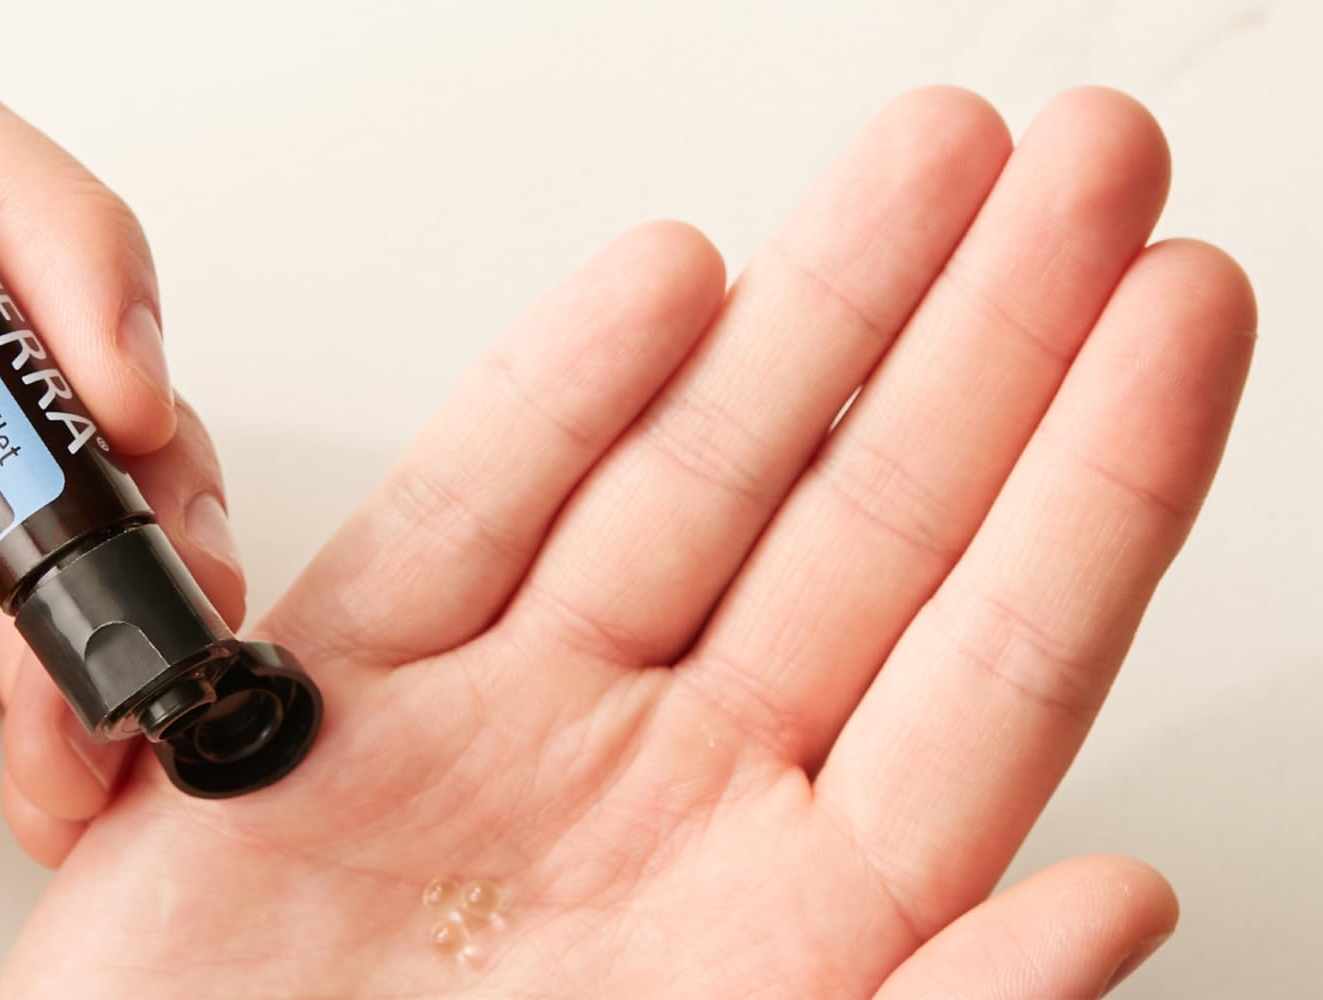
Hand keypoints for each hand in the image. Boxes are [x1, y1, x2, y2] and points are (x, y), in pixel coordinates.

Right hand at [0, 88, 1252, 997]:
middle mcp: (665, 799)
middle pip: (865, 528)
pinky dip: (554, 399)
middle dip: (981, 333)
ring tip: (921, 173)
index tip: (1181, 310)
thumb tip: (1110, 907)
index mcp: (793, 918)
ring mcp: (506, 734)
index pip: (992, 661)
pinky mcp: (336, 705)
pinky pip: (461, 520)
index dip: (1101, 477)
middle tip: (1081, 171)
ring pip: (685, 483)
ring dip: (807, 315)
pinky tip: (663, 289)